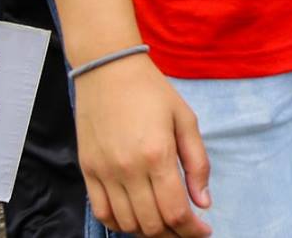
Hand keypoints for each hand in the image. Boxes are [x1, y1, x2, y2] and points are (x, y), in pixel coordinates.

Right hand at [75, 53, 212, 237]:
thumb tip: (203, 203)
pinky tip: (135, 219)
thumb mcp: (186, 120)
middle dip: (174, 234)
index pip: (175, 211)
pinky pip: (102, 213)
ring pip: (126, 224)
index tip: (203, 231)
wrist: (109, 70)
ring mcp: (104, 173)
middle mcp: (129, 169)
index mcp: (158, 155)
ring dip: (148, 231)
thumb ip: (197, 163)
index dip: (192, 230)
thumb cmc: (153, 92)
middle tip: (186, 229)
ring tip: (164, 224)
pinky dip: (120, 225)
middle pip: (151, 224)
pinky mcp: (87, 171)